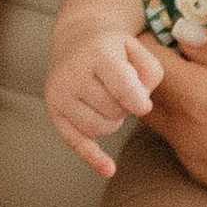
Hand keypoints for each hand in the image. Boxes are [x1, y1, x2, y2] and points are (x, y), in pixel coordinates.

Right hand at [45, 21, 163, 179]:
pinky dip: (93, 158)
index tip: (143, 102)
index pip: (124, 90)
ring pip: (99, 128)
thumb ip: (151, 74)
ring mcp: (60, 92)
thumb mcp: (139, 49)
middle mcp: (73, 72)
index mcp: (98, 53)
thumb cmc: (114, 48)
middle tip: (119, 90)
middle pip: (113, 112)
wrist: (77, 38)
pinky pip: (75, 141)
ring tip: (107, 100)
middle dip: (124, 107)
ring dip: (112, 120)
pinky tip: (109, 169)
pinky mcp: (54, 110)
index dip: (139, 102)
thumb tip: (141, 105)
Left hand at [146, 31, 206, 206]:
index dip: (151, 33)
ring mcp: (201, 169)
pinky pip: (185, 144)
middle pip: (144, 94)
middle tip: (182, 38)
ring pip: (163, 121)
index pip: (145, 62)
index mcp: (201, 106)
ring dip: (171, 93)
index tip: (167, 14)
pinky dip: (189, 120)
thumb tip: (184, 34)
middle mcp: (189, 142)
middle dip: (151, 64)